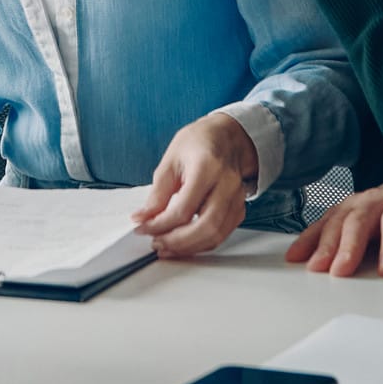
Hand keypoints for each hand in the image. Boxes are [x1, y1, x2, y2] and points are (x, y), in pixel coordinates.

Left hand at [130, 111, 256, 256]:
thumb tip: (143, 217)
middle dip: (177, 242)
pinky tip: (184, 242)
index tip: (143, 228)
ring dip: (189, 247)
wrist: (226, 136)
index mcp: (206, 167)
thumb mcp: (171, 160)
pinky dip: (202, 243)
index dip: (160, 224)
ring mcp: (236, 198)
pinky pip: (222, 234)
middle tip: (157, 243)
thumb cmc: (198, 143)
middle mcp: (226, 184)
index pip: (184, 209)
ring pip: (216, 235)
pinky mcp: (239, 208)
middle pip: (205, 227)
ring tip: (167, 246)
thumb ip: (158, 192)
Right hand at [285, 179, 382, 276]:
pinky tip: (298, 253)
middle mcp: (380, 196)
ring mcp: (361, 201)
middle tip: (339, 271)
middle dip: (348, 246)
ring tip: (313, 266)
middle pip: (360, 219)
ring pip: (338, 218)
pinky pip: (326, 221)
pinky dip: (310, 237)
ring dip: (323, 243)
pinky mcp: (348, 210)